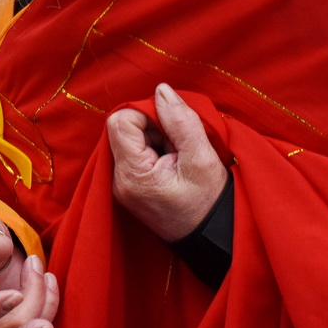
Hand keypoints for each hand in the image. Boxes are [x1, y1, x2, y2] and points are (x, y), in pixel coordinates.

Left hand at [107, 84, 227, 242]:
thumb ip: (180, 121)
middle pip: (123, 128)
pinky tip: (172, 163)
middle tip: (178, 145)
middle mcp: (118, 180)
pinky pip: (133, 152)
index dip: (146, 114)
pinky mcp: (128, 185)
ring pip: (129, 138)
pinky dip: (153, 149)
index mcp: (132, 175)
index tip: (171, 128)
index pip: (120, 121)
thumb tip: (161, 90)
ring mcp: (121, 184)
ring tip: (177, 156)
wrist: (209, 237)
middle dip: (151, 126)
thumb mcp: (201, 158)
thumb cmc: (208, 202)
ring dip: (154, 138)